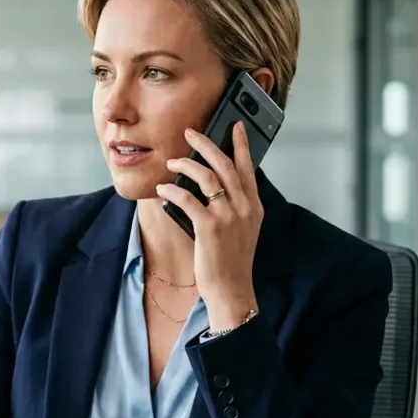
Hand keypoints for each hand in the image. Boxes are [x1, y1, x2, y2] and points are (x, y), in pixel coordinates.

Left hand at [157, 123, 261, 330]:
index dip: (241, 145)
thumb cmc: (231, 261)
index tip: (234, 126)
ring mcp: (228, 217)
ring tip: (171, 163)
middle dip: (206, 144)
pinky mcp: (210, 228)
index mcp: (254, 206)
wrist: (232, 291)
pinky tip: (163, 189)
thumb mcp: (242, 230)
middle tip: (190, 133)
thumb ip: (235, 207)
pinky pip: (188, 199)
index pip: (247, 168)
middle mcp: (245, 208)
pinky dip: (173, 191)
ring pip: (207, 177)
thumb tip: (212, 184)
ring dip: (186, 165)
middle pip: (225, 165)